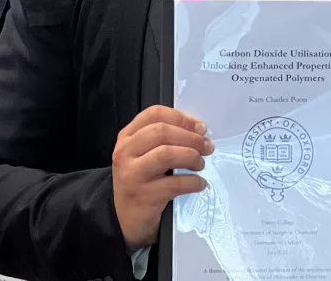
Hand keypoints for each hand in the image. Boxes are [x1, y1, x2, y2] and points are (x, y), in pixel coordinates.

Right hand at [111, 105, 214, 252]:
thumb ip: (164, 138)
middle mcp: (126, 153)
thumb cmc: (140, 180)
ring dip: (191, 156)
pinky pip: (175, 183)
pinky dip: (193, 182)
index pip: (154, 114)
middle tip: (206, 146)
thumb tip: (198, 129)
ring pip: (166, 154)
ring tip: (200, 164)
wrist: (124, 216)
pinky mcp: (143, 195)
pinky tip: (199, 183)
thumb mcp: (143, 154)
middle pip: (162, 132)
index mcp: (127, 137)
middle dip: (191, 137)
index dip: (181, 118)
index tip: (199, 127)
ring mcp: (132, 174)